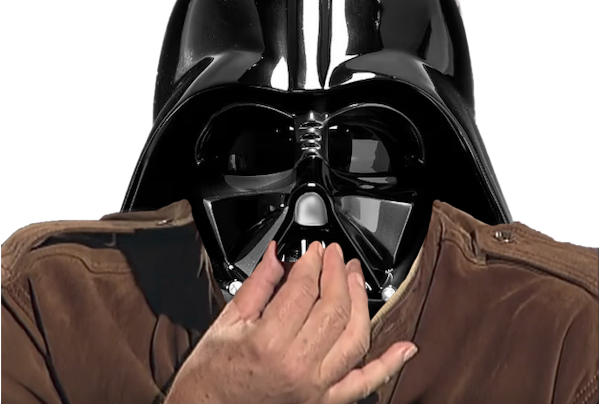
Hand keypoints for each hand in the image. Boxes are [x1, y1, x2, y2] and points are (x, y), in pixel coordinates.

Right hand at [165, 241, 417, 403]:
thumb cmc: (211, 376)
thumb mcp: (227, 323)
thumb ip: (258, 285)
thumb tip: (277, 255)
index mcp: (269, 343)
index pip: (304, 290)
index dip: (312, 263)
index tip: (314, 251)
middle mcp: (298, 367)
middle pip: (333, 308)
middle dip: (337, 274)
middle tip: (335, 255)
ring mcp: (316, 388)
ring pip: (355, 338)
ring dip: (360, 303)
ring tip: (355, 278)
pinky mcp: (324, 403)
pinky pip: (364, 384)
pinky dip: (389, 366)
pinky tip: (405, 348)